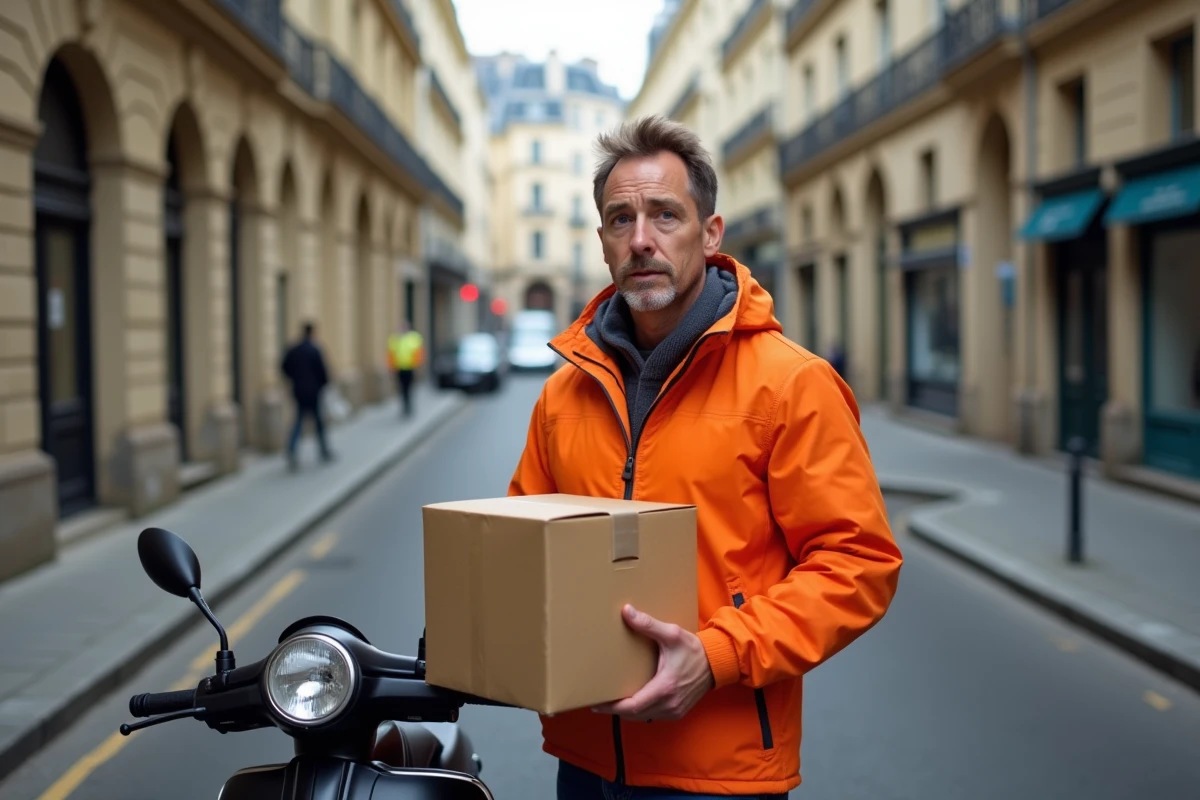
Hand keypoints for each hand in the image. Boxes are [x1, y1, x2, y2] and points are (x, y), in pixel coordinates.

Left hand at [592, 604, 714, 721]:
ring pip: (642, 717)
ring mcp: (674, 711)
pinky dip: (640, 711)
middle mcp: (669, 704)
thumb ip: (648, 624)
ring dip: (627, 711)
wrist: (717, 663)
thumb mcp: (671, 634)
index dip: (612, 707)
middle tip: (597, 701)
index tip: (596, 704)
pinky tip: (631, 701)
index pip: (632, 706)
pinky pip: (652, 715)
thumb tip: (627, 612)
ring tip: (611, 700)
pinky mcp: (677, 712)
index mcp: (665, 688)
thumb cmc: (694, 650)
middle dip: (615, 709)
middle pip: (634, 714)